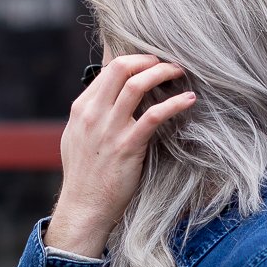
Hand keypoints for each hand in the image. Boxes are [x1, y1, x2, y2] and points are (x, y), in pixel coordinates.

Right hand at [46, 54, 195, 256]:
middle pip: (120, 67)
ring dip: (162, 73)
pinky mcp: (127, 147)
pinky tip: (188, 100)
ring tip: (179, 73)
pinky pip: (154, 116)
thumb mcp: (78, 137)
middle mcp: (93, 114)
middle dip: (148, 59)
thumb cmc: (85, 175)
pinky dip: (174, 103)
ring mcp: (110, 129)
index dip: (133, 59)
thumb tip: (108, 95)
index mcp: (82, 108)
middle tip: (166, 63)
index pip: (108, 68)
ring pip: (137, 85)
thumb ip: (92, 114)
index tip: (151, 61)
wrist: (84, 207)